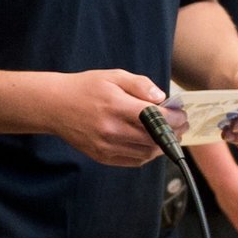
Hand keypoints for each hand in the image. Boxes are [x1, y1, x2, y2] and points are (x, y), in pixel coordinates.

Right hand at [51, 69, 177, 166]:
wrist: (55, 106)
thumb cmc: (86, 88)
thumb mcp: (113, 76)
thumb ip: (140, 84)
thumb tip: (161, 98)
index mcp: (116, 107)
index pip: (155, 118)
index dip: (174, 119)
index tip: (181, 116)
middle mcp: (112, 130)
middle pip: (154, 139)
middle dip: (173, 133)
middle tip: (180, 127)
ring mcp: (106, 146)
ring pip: (146, 153)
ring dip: (161, 146)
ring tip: (166, 136)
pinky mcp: (102, 156)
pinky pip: (133, 161)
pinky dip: (146, 155)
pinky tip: (149, 145)